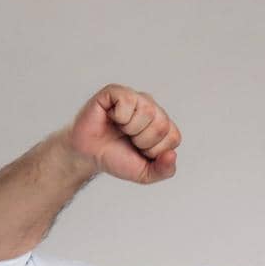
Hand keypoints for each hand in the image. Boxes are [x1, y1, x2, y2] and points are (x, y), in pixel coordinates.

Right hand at [65, 84, 180, 183]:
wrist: (89, 156)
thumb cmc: (117, 158)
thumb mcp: (146, 174)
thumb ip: (165, 170)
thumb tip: (172, 154)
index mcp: (164, 126)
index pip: (174, 137)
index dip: (155, 151)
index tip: (140, 151)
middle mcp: (152, 109)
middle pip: (162, 124)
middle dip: (143, 141)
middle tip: (128, 140)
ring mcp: (135, 98)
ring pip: (148, 111)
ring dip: (131, 128)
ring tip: (120, 129)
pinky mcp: (115, 91)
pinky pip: (127, 100)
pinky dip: (119, 116)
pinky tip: (111, 117)